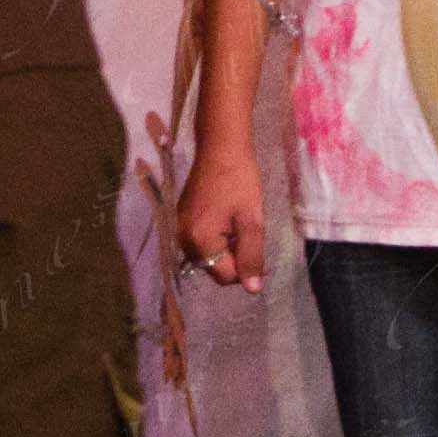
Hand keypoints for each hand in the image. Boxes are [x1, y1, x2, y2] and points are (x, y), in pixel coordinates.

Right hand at [174, 133, 269, 291]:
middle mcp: (183, 238)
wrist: (220, 147)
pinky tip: (226, 216)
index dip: (246, 267)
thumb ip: (251, 256)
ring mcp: (180, 227)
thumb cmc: (239, 181)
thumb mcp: (251, 220)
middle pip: (214, 267)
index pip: (225, 276)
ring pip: (208, 255)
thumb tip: (253, 289)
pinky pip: (201, 241)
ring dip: (225, 247)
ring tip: (236, 221)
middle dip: (233, 256)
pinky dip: (215, 236)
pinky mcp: (181, 218)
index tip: (257, 244)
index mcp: (199, 241)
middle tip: (246, 229)